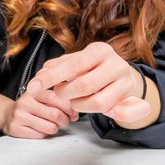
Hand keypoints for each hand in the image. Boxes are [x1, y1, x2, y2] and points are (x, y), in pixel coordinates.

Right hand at [1, 80, 76, 138]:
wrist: (7, 114)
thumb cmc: (30, 106)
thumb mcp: (41, 95)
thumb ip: (57, 98)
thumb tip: (75, 110)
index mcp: (34, 91)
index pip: (56, 98)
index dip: (69, 107)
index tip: (73, 113)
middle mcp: (25, 102)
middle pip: (55, 115)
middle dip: (65, 120)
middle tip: (64, 121)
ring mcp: (19, 115)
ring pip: (50, 127)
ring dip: (55, 128)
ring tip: (51, 125)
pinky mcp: (16, 128)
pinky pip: (40, 135)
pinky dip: (44, 134)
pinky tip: (40, 129)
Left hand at [34, 42, 150, 122]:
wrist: (124, 76)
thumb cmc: (94, 68)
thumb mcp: (77, 61)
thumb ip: (58, 67)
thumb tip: (40, 75)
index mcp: (100, 50)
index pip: (72, 65)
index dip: (51, 77)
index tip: (33, 87)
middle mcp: (116, 64)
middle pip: (84, 86)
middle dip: (65, 93)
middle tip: (59, 93)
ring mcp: (126, 82)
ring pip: (97, 103)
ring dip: (79, 105)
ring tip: (74, 100)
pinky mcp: (131, 99)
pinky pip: (119, 113)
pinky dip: (108, 114)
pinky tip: (99, 109)